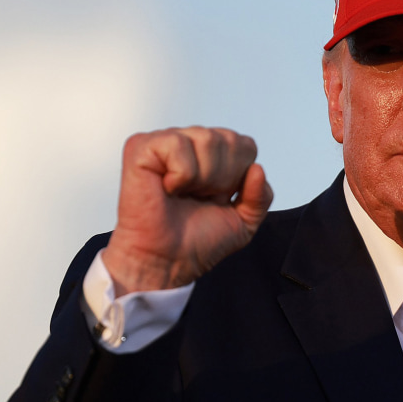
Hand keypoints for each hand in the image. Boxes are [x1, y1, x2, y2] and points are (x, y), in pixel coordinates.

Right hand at [104, 126, 272, 294]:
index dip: (238, 177)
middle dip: (222, 178)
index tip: (216, 199)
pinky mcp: (141, 147)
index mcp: (211, 156)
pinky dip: (180, 174)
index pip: (245, 145)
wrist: (165, 262)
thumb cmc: (194, 242)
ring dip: (201, 178)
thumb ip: (261, 197)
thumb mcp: (243, 222)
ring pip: (206, 138)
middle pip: (229, 139)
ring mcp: (164, 142)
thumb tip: (257, 169)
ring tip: (183, 194)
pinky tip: (167, 187)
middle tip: (198, 198)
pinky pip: (178, 143)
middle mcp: (189, 143)